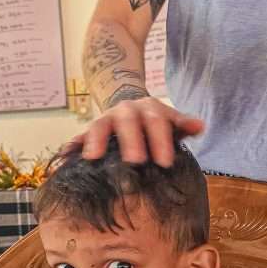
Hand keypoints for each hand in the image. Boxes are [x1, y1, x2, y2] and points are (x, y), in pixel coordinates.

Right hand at [62, 96, 204, 167]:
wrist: (128, 105)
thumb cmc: (154, 122)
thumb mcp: (171, 121)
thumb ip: (183, 125)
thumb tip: (201, 126)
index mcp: (149, 110)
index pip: (157, 123)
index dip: (161, 141)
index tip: (166, 162)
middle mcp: (125, 112)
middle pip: (127, 122)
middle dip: (131, 140)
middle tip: (135, 161)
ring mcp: (105, 119)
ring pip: (99, 126)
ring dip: (95, 140)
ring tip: (92, 157)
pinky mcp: (89, 131)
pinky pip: (79, 136)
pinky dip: (72, 145)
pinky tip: (66, 155)